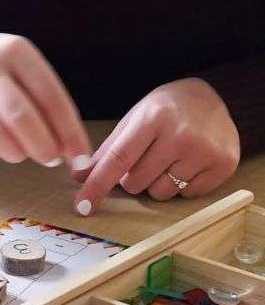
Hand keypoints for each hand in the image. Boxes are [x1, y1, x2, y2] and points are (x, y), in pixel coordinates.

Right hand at [0, 31, 91, 166]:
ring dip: (14, 153)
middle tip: (50, 159)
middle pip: (20, 117)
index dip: (69, 131)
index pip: (50, 96)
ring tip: (20, 153)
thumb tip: (71, 149)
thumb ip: (45, 101)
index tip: (80, 156)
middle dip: (42, 147)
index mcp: (15, 50)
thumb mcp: (22, 68)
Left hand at [73, 78, 239, 212]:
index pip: (118, 159)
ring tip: (169, 159)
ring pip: (161, 193)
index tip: (82, 206)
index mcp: (154, 117)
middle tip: (147, 156)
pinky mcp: (223, 165)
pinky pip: (187, 195)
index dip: (97, 184)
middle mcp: (181, 135)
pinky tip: (189, 163)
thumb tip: (80, 176)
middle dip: (133, 177)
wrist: (213, 98)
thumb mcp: (135, 119)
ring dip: (157, 183)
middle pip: (137, 182)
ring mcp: (205, 152)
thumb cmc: (166, 109)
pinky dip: (182, 185)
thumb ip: (108, 149)